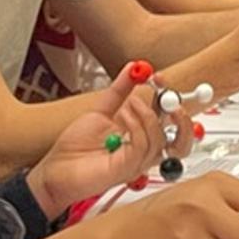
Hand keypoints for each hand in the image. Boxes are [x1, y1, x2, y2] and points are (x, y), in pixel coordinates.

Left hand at [27, 62, 169, 215]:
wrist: (55, 169)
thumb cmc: (75, 148)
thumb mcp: (100, 110)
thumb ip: (119, 90)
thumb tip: (133, 68)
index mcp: (142, 134)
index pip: (170, 119)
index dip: (171, 98)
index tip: (159, 78)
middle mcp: (144, 149)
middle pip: (182, 139)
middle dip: (182, 116)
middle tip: (168, 97)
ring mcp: (138, 161)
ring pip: (162, 140)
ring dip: (149, 116)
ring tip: (131, 104)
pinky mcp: (128, 169)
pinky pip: (143, 146)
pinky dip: (136, 127)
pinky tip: (122, 116)